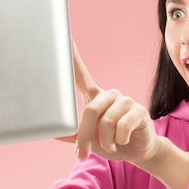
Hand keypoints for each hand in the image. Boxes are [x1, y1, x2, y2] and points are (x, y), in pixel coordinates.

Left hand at [70, 41, 160, 165]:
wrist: (138, 151)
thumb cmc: (111, 142)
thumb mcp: (88, 139)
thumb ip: (72, 133)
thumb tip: (50, 130)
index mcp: (95, 96)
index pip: (80, 73)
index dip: (71, 56)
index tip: (63, 35)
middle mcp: (110, 94)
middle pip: (91, 110)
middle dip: (84, 137)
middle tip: (83, 153)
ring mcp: (126, 101)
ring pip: (105, 123)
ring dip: (105, 142)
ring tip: (111, 146)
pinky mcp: (139, 111)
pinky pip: (121, 128)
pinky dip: (119, 141)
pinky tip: (124, 141)